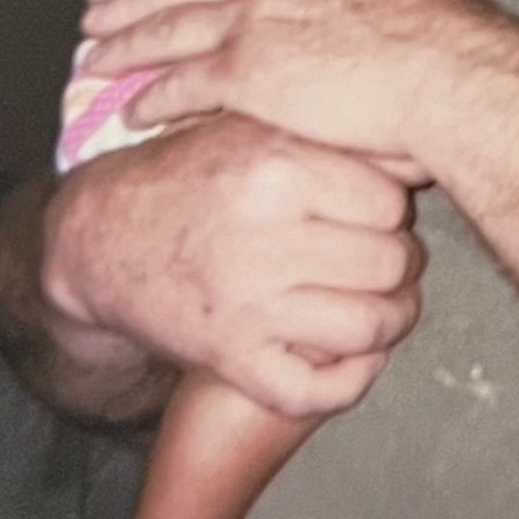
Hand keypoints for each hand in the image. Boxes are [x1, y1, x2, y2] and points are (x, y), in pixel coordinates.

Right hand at [39, 117, 425, 421]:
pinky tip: (356, 356)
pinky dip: (351, 380)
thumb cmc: (187, 176)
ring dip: (392, 320)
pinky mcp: (230, 357)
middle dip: (401, 265)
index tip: (381, 215)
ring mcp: (247, 304)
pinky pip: (316, 389)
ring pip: (369, 324)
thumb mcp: (251, 129)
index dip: (394, 211)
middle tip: (390, 263)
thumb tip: (419, 150)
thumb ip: (328, 135)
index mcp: (274, 170)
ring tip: (386, 306)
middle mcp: (263, 238)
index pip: (389, 201)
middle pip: (389, 262)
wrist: (99, 237)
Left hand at [76, 0, 487, 172]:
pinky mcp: (244, 72)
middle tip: (97, 10)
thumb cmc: (446, 31)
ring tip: (92, 59)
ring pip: (167, 28)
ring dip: (124, 44)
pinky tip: (130, 113)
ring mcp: (251, 20)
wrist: (448, 75)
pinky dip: (151, 98)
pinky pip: (180, 84)